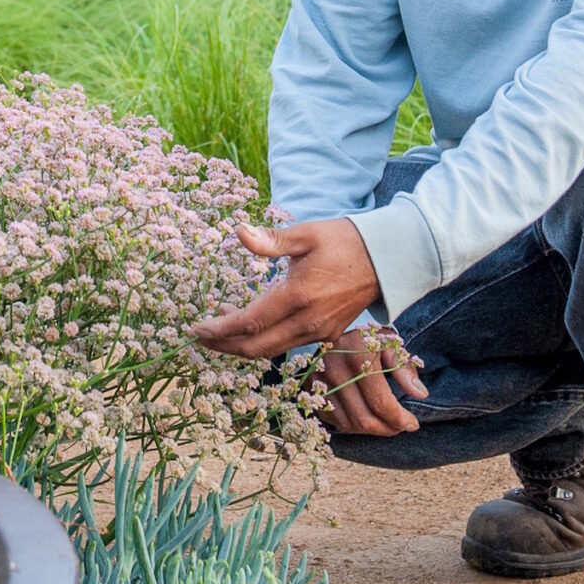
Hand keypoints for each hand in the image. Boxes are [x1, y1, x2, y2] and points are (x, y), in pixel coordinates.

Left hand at [190, 217, 426, 434]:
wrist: (387, 259)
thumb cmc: (344, 241)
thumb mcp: (306, 235)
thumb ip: (271, 240)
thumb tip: (239, 232)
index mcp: (299, 296)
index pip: (249, 323)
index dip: (219, 329)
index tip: (195, 328)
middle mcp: (308, 322)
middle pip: (256, 348)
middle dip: (224, 345)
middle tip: (201, 336)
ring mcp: (320, 332)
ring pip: (273, 350)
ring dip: (243, 344)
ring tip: (222, 324)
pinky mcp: (328, 335)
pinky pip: (289, 346)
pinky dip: (265, 341)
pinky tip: (254, 324)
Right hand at [312, 326, 427, 436]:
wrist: (335, 327)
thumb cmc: (368, 337)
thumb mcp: (390, 344)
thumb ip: (405, 369)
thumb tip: (420, 394)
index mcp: (357, 356)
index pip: (380, 402)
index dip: (400, 419)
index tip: (413, 424)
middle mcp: (334, 371)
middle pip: (364, 419)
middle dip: (387, 429)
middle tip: (401, 427)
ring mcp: (319, 382)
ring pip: (348, 424)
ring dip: (370, 430)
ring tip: (385, 424)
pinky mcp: (310, 389)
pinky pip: (332, 420)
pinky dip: (351, 426)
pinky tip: (365, 418)